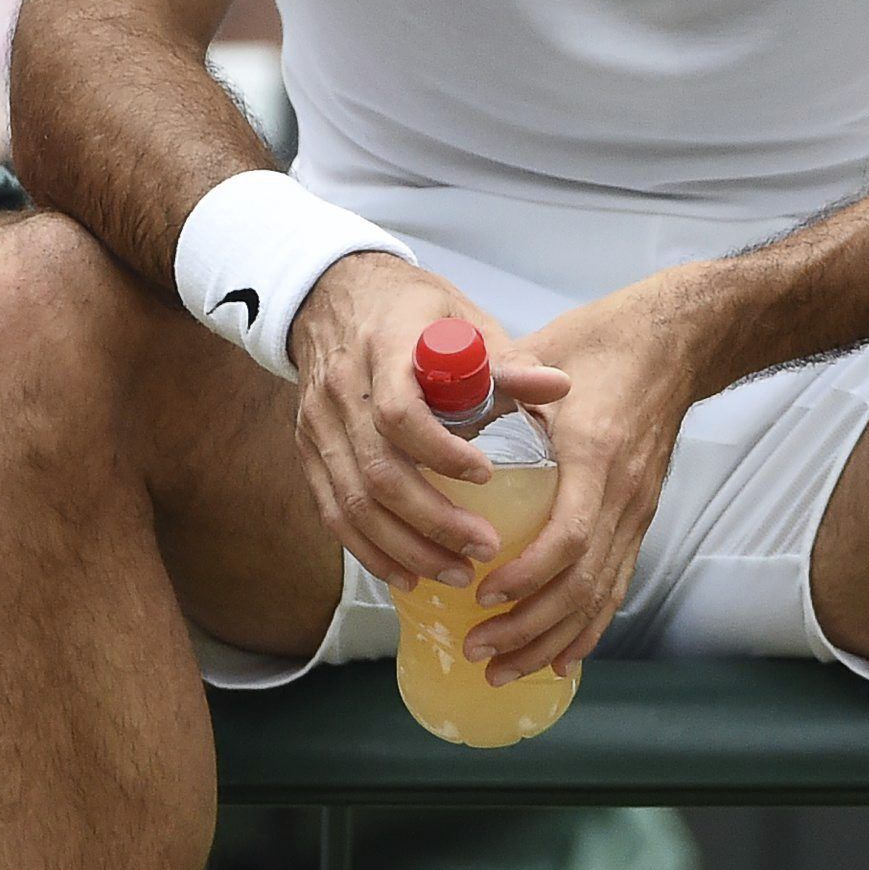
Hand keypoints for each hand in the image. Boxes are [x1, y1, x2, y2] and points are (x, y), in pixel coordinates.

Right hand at [286, 252, 563, 591]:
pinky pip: (334, 512)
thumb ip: (507, 361)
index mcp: (385, 347)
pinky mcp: (308, 449)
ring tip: (456, 573)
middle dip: (433, 521)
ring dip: (405, 548)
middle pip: (379, 472)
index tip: (485, 476)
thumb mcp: (462, 319)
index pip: (400, 411)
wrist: (334, 294)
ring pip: (354, 503)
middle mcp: (342, 389)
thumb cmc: (411, 310)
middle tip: (483, 549)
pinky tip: (407, 575)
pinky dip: (369, 550)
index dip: (441, 451)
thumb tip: (560, 387)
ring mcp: (318, 423)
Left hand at [463, 277, 707, 682]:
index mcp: (597, 456)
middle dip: (528, 627)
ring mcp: (638, 512)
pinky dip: (588, 628)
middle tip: (477, 650)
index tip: (481, 591)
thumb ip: (488, 391)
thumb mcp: (541, 357)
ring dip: (551, 640)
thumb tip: (425, 424)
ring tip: (504, 670)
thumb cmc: (603, 345)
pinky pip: (617, 586)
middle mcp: (625, 495)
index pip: (571, 536)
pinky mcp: (640, 519)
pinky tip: (559, 658)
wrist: (675, 342)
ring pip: (601, 597)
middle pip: (583, 584)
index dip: (527, 574)